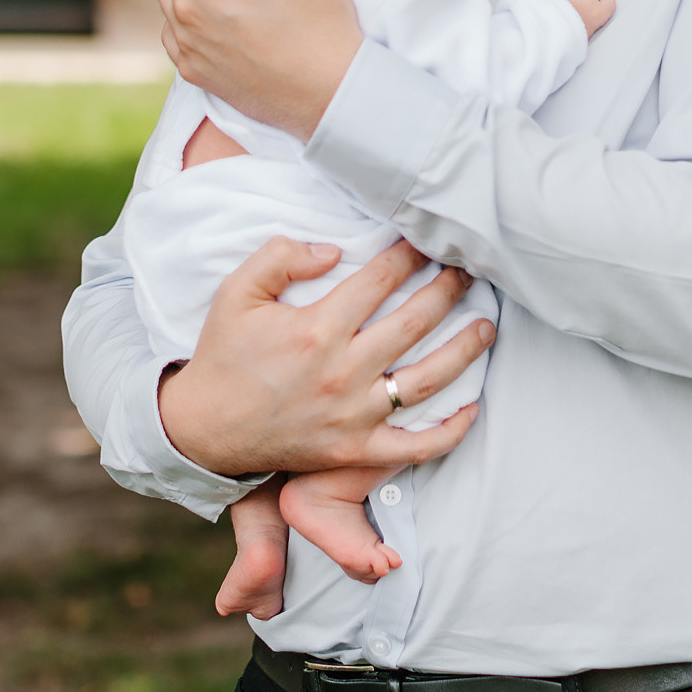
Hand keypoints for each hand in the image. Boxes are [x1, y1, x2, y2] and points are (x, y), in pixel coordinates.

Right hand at [158, 236, 493, 477]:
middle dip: (449, 289)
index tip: (427, 241)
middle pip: (416, 321)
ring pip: (428, 379)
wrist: (204, 428)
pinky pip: (416, 445)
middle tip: (468, 271)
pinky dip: (450, 430)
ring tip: (487, 327)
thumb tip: (334, 250)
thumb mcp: (236, 292)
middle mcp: (342, 371)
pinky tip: (472, 407)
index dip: (409, 254)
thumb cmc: (224, 354)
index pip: (381, 279)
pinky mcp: (354, 450)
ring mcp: (353, 414)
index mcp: (316, 328)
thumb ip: (280, 257)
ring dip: (465, 349)